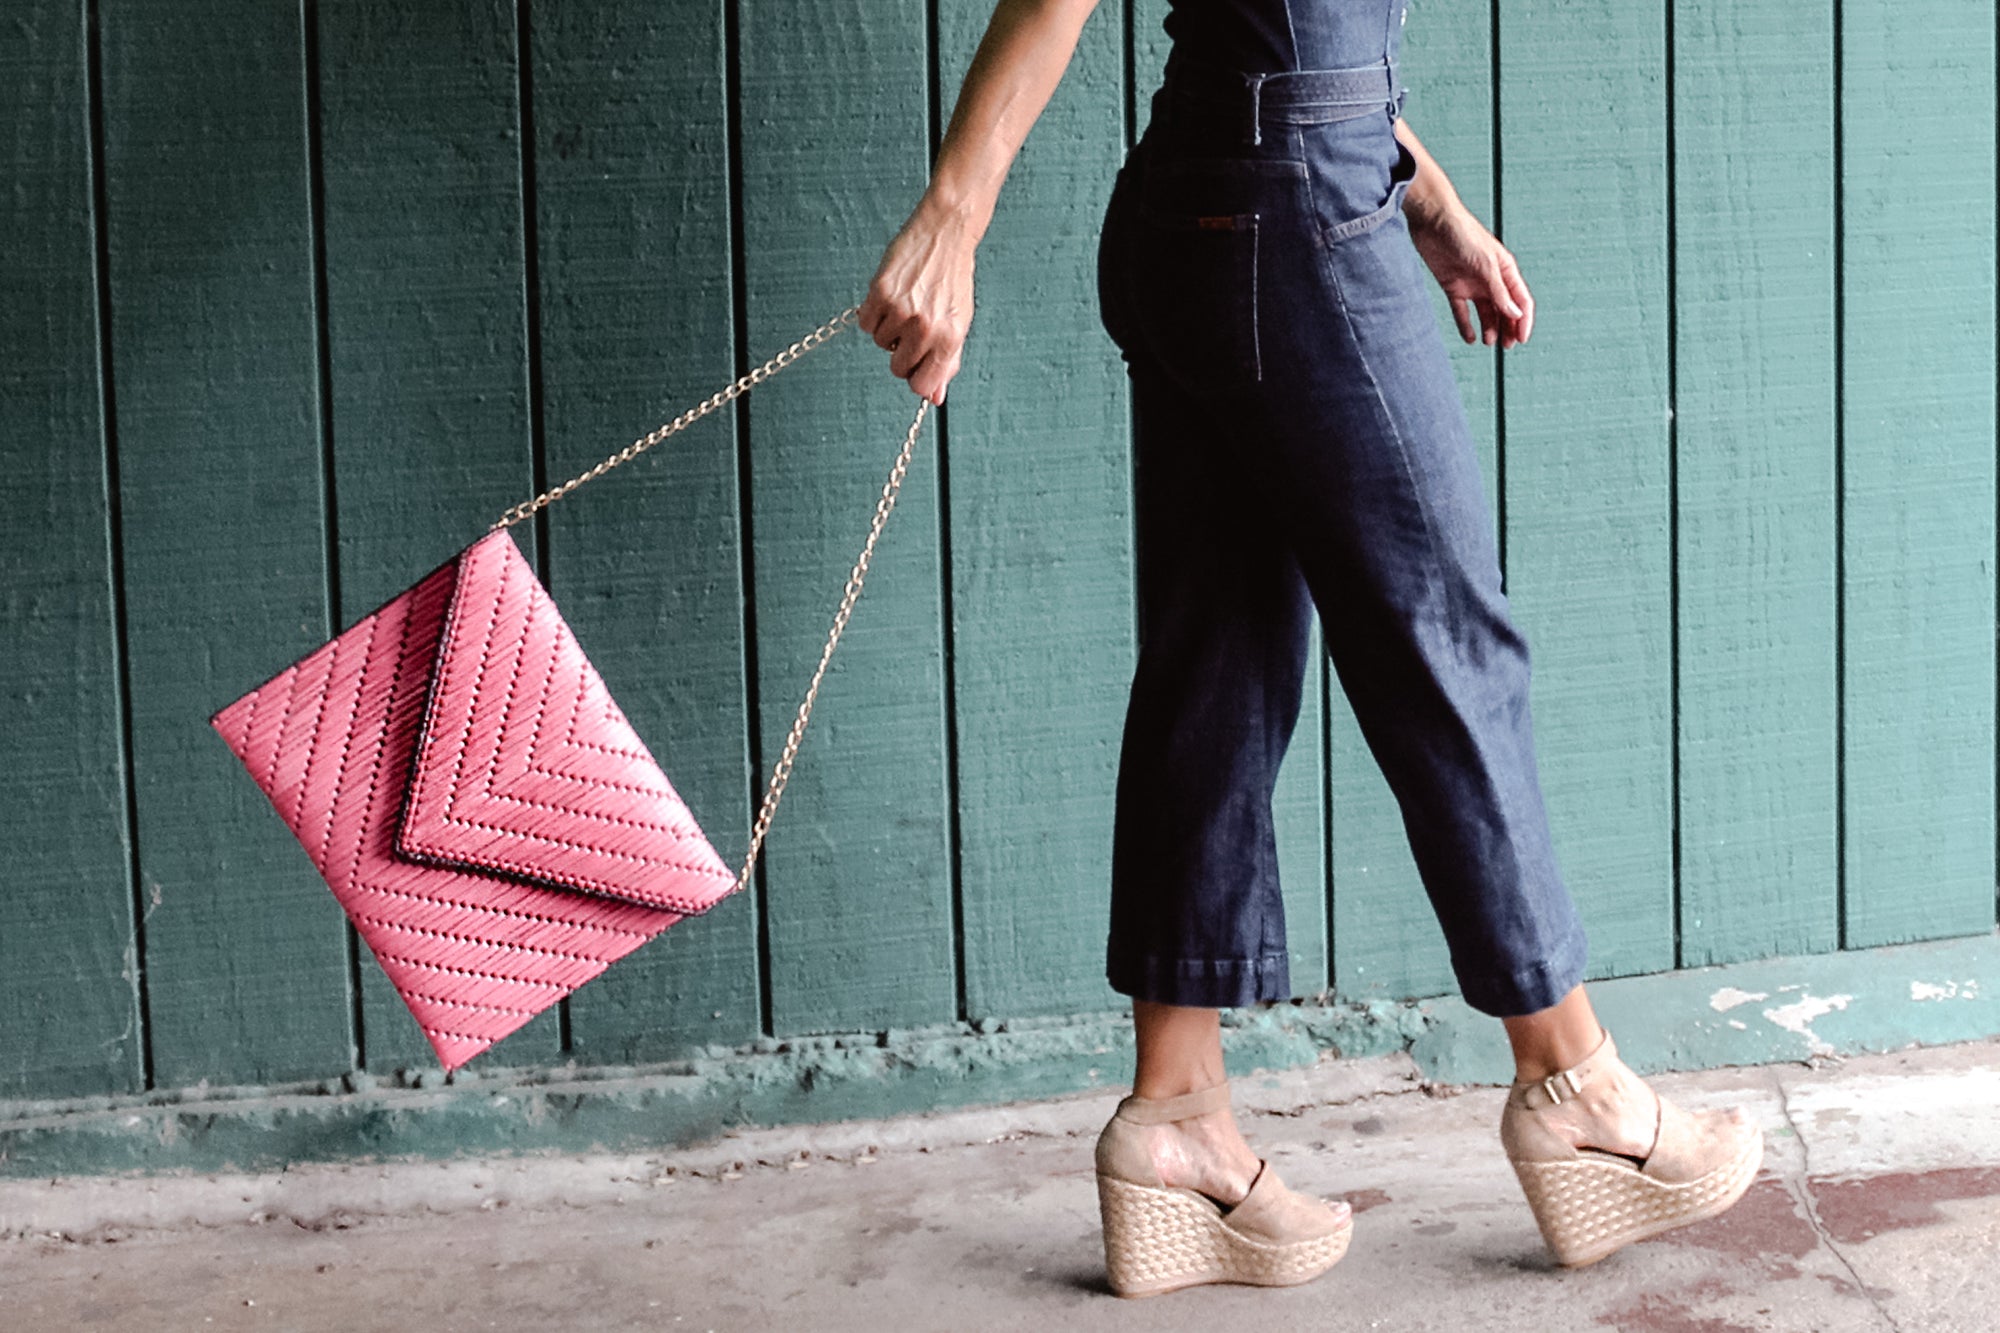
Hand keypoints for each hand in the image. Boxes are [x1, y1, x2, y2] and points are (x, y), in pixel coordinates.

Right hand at [859, 195, 978, 405]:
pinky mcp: (880, 294)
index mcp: (949, 339)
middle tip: (912, 328)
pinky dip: (873, 313)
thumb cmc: (953, 278)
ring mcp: (901, 311)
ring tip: (905, 304)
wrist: (944, 234)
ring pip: (879, 344)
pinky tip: (890, 297)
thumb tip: (935, 397)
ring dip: (888, 329)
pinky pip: (865, 323)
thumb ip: (947, 362)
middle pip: (897, 369)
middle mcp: (925, 328)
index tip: (917, 366)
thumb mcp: (959, 323)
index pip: (922, 385)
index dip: (916, 377)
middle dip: (901, 353)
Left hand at [1408, 203, 1533, 348]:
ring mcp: (1472, 283)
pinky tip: (1470, 338)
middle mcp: (1491, 278)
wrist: (1433, 220)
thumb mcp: (1485, 265)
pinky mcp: (1452, 286)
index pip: (1520, 300)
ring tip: (1488, 342)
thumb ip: (1499, 291)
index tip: (1522, 339)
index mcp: (1505, 270)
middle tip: (1507, 347)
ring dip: (1490, 328)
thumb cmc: (1463, 234)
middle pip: (1505, 309)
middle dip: (1509, 328)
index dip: (1523, 320)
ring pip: (1486, 312)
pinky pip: (1461, 311)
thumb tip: (1515, 315)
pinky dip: (1466, 325)